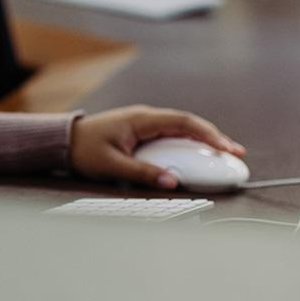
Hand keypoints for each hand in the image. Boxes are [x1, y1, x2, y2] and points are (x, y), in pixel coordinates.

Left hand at [68, 105, 245, 189]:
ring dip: (203, 142)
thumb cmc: (84, 150)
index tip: (227, 149)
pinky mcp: (143, 134)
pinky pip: (171, 137)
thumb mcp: (112, 165)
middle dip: (213, 139)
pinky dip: (188, 147)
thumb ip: (142, 173)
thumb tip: (172, 182)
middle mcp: (146, 118)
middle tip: (236, 155)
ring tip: (225, 159)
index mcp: (141, 119)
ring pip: (181, 131)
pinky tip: (199, 159)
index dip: (209, 134)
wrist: (63, 141)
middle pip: (188, 125)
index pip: (183, 122)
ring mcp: (145, 125)